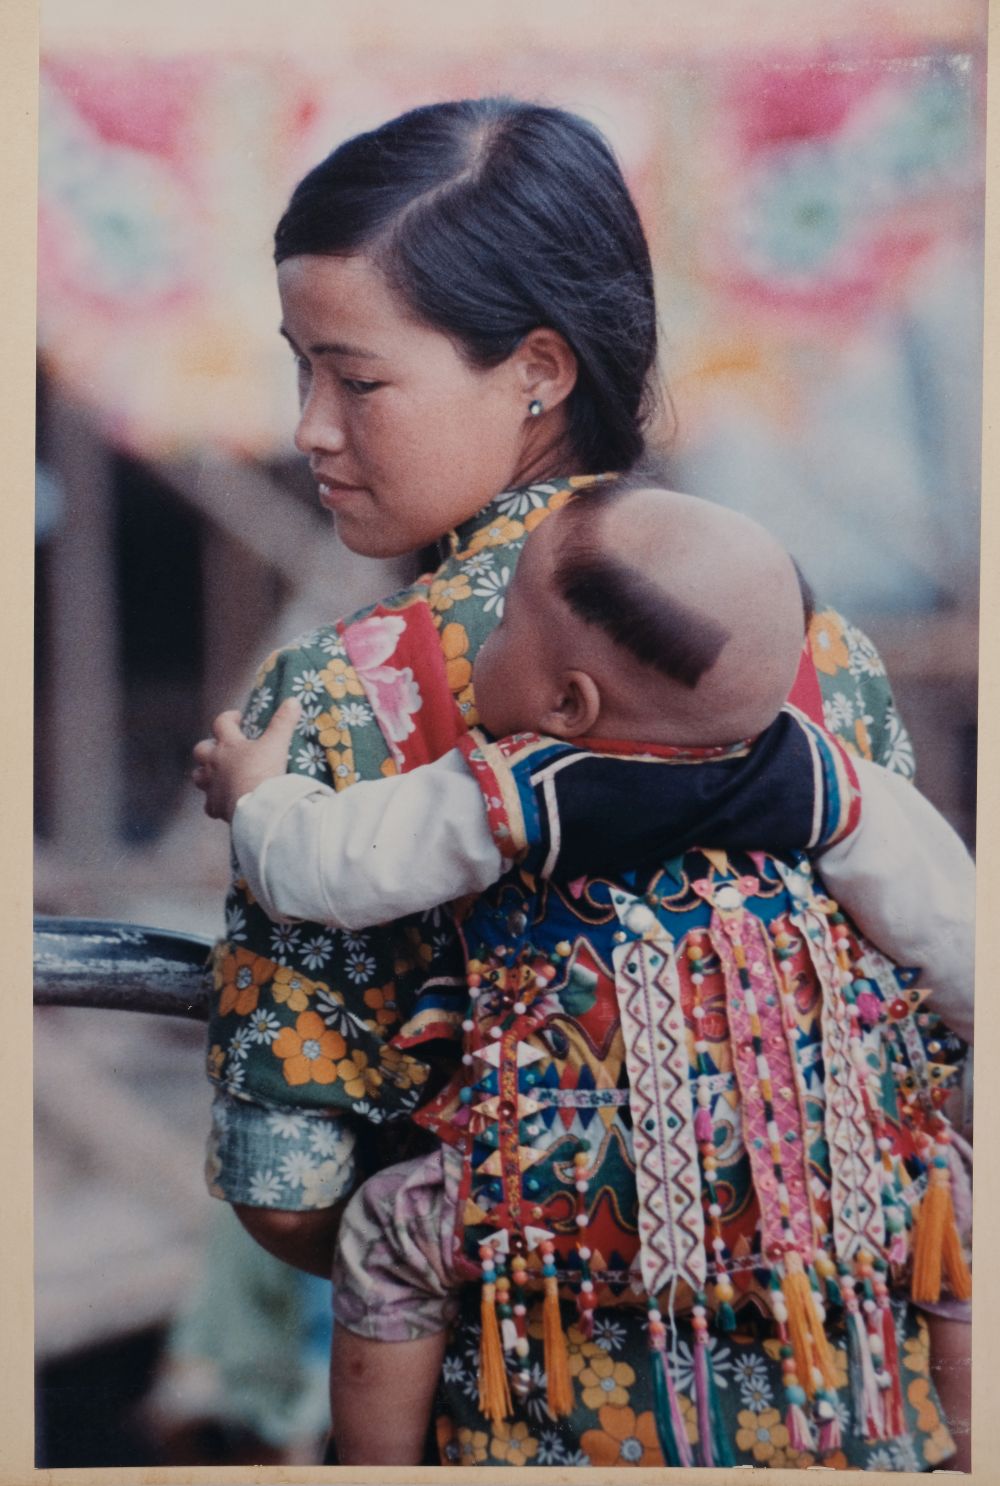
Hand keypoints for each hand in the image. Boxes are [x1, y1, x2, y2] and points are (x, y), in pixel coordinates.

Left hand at [191, 698, 300, 821]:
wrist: (258, 807)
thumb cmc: (264, 772)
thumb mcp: (277, 744)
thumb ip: (283, 722)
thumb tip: (292, 701)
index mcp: (229, 746)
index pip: (221, 723)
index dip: (228, 718)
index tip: (237, 718)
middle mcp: (215, 764)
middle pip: (201, 750)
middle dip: (208, 747)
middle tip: (221, 748)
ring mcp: (212, 786)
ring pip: (198, 777)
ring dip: (205, 774)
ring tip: (217, 774)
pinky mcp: (216, 807)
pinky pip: (210, 804)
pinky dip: (215, 802)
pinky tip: (224, 803)